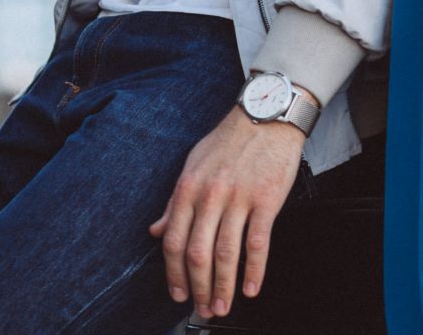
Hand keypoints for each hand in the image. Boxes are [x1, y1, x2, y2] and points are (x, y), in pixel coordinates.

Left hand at [149, 101, 308, 319]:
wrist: (267, 114)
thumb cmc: (230, 138)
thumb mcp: (193, 164)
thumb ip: (174, 201)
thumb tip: (156, 230)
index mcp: (188, 188)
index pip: (173, 241)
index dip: (173, 274)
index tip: (178, 293)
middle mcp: (210, 196)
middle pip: (197, 254)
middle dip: (197, 288)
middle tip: (201, 308)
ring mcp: (239, 199)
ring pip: (226, 254)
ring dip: (223, 287)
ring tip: (222, 306)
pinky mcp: (266, 200)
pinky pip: (257, 243)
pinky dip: (254, 270)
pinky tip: (252, 287)